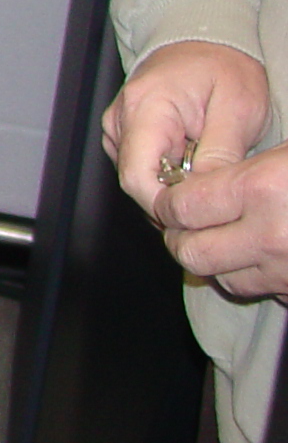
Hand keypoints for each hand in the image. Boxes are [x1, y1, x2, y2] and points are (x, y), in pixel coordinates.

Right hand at [102, 41, 269, 217]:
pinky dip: (167, 174)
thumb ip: (220, 155)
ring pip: (139, 180)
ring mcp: (118, 128)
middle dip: (176, 195)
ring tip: (206, 165)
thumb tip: (204, 196)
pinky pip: (142, 169)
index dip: (167, 206)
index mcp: (144, 108)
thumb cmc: (222, 67)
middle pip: (137, 183)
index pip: (137, 178)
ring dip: (173, 185)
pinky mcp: (124, 134)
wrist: (205, 42)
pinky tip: (192, 161)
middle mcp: (120, 119)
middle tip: (216, 188)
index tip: (202, 213)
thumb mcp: (238, 108)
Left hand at [161, 148, 287, 296]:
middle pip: (191, 252)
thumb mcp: (286, 152)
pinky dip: (255, 275)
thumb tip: (193, 179)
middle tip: (183, 222)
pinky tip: (261, 254)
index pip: (181, 207)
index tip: (168, 196)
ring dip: (215, 261)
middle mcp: (272, 235)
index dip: (166, 202)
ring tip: (222, 237)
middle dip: (179, 237)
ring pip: (223, 278)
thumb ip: (236, 166)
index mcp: (262, 189)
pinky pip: (263, 290)